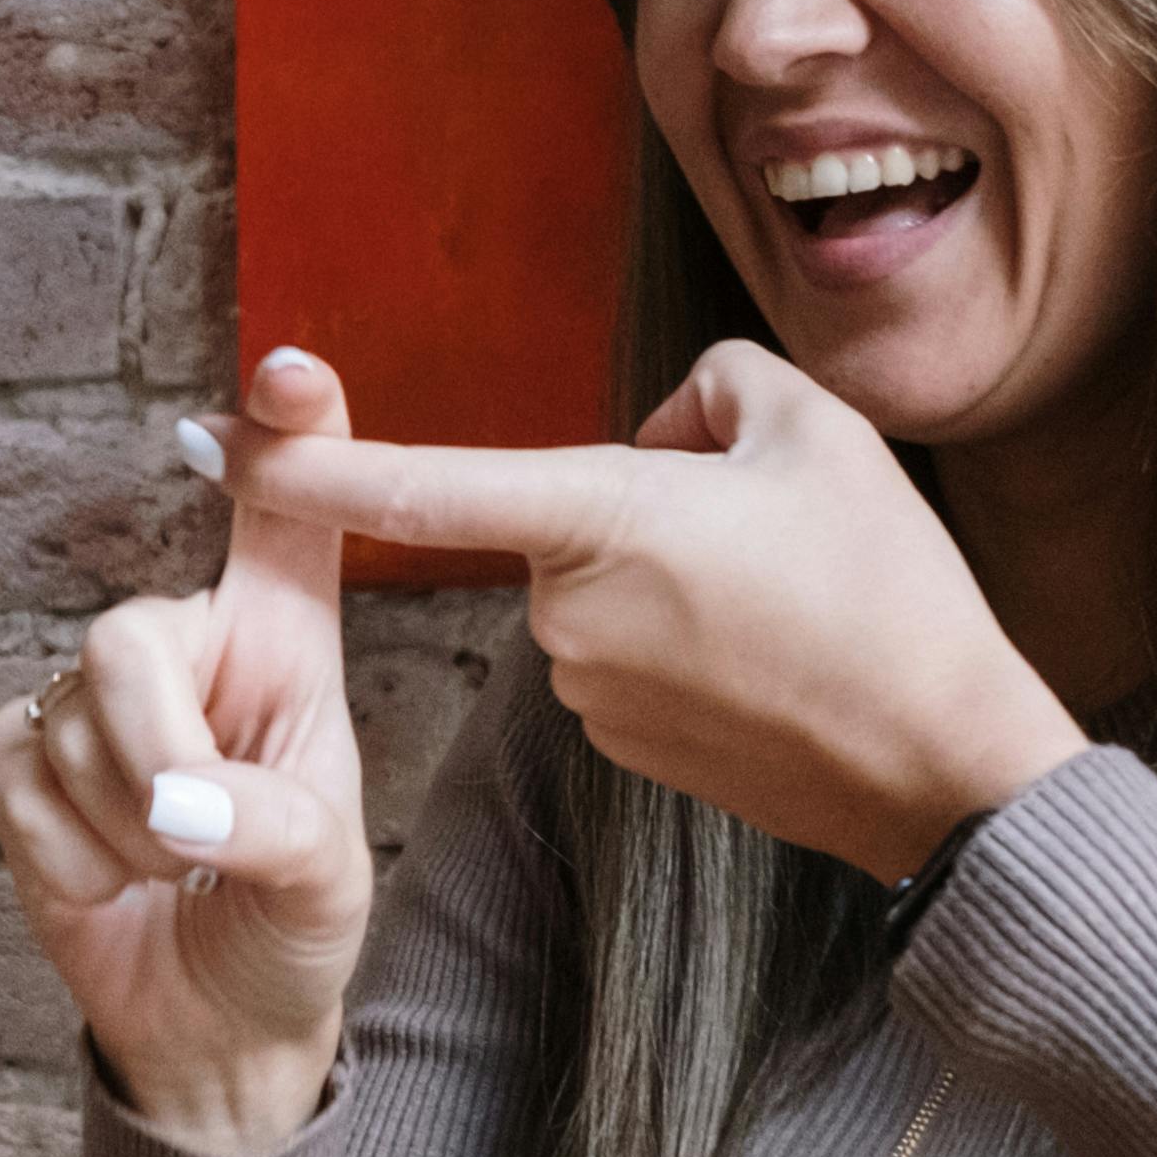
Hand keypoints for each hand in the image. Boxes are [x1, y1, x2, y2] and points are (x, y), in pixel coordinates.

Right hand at [0, 344, 379, 1156]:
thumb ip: (274, 830)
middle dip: (154, 756)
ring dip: (122, 835)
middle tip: (196, 843)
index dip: (292, 441)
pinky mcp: (27, 759)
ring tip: (171, 873)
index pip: (288, 521)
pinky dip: (65, 858)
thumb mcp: (327, 884)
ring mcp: (97, 701)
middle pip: (127, 636)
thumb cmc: (288, 928)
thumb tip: (183, 809)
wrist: (214, 1023)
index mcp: (285, 648)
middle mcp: (189, 649)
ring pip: (70, 729)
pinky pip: (15, 781)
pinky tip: (108, 881)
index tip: (294, 373)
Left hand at [207, 341, 1088, 881]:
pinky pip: (628, 655)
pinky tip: (774, 662)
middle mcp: (565, 614)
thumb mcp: (817, 431)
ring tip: (789, 608)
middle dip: (644, 504)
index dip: (309, 461)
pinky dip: (685, 645)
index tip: (215, 439)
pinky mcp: (620, 749)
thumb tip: (665, 433)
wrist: (941, 767)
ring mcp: (587, 693)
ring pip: (601, 586)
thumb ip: (715, 389)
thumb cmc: (890, 591)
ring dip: (671, 577)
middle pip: (568, 515)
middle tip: (772, 535)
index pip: (422, 483)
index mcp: (599, 519)